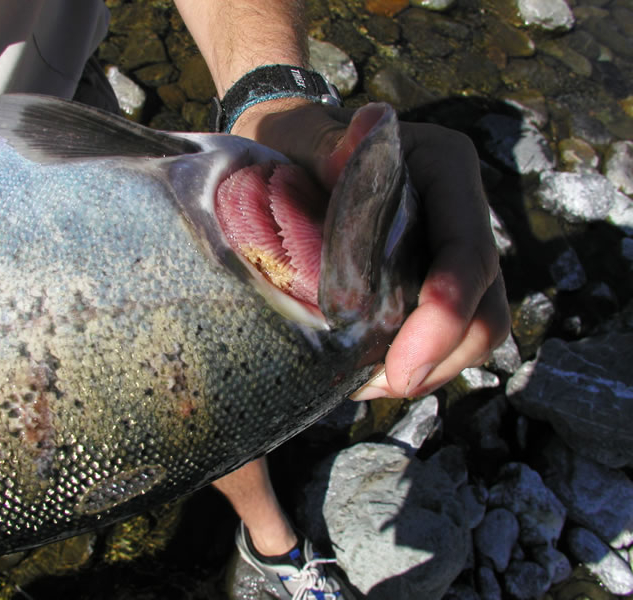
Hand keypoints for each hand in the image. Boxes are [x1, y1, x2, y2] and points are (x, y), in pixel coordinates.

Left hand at [232, 100, 510, 398]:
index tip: (405, 363)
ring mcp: (446, 255)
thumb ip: (330, 141)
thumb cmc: (294, 142)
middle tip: (389, 385)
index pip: (467, 249)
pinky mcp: (426, 285)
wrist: (286, 156)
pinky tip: (367, 378)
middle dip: (445, 354)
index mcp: (444, 170)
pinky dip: (413, 366)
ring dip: (431, 370)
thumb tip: (369, 124)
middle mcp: (459, 216)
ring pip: (472, 330)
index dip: (447, 312)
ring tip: (369, 386)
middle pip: (485, 303)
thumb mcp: (302, 136)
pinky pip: (441, 338)